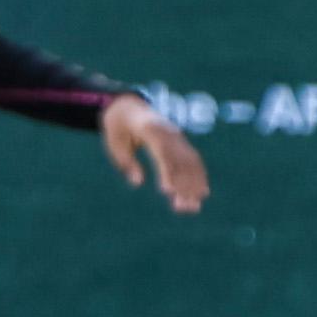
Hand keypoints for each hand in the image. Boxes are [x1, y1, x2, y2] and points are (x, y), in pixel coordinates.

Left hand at [108, 93, 212, 212]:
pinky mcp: (182, 143)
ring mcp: (178, 138)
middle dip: (183, 186)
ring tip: (193, 207)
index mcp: (151, 131)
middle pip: (180, 161)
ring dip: (194, 185)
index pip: (163, 154)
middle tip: (183, 208)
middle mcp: (169, 133)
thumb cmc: (118, 129)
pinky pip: (193, 161)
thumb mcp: (115, 144)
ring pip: (190, 163)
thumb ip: (126, 162)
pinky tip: (201, 193)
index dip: (167, 172)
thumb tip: (137, 182)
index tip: (167, 191)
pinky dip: (199, 176)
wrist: (128, 108)